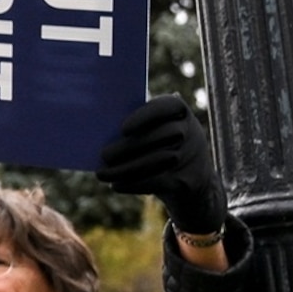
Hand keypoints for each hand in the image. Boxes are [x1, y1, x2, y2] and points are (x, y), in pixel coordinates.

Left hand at [97, 95, 225, 236]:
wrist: (192, 178)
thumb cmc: (160, 145)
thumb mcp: (156, 129)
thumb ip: (135, 124)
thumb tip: (100, 128)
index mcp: (179, 111)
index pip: (167, 106)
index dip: (146, 116)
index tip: (123, 128)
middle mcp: (189, 131)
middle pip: (159, 137)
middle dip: (128, 148)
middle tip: (104, 155)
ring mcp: (190, 157)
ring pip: (156, 161)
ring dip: (125, 169)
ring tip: (102, 173)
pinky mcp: (186, 182)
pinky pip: (158, 182)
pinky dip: (134, 184)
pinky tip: (116, 185)